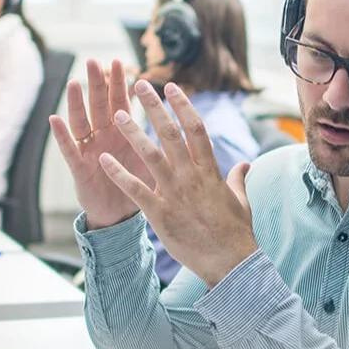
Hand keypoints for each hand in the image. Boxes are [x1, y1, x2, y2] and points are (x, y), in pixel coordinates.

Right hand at [49, 59, 153, 229]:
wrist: (121, 215)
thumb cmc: (138, 184)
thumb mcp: (151, 158)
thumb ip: (158, 137)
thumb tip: (180, 117)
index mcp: (123, 132)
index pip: (121, 102)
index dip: (119, 84)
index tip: (120, 62)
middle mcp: (104, 137)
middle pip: (99, 106)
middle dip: (96, 84)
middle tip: (93, 62)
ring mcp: (90, 150)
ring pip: (82, 122)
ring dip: (76, 104)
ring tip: (72, 83)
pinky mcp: (79, 169)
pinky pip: (69, 150)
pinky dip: (62, 136)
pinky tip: (54, 120)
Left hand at [99, 80, 256, 286]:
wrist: (230, 263)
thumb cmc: (236, 232)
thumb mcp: (240, 200)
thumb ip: (238, 178)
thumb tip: (245, 164)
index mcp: (210, 171)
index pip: (195, 128)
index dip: (182, 105)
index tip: (170, 87)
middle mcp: (191, 176)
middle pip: (170, 133)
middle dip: (153, 107)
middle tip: (139, 85)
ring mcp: (175, 194)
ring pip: (150, 155)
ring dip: (132, 132)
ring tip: (115, 114)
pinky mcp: (160, 213)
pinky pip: (135, 189)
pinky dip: (119, 173)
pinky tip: (103, 160)